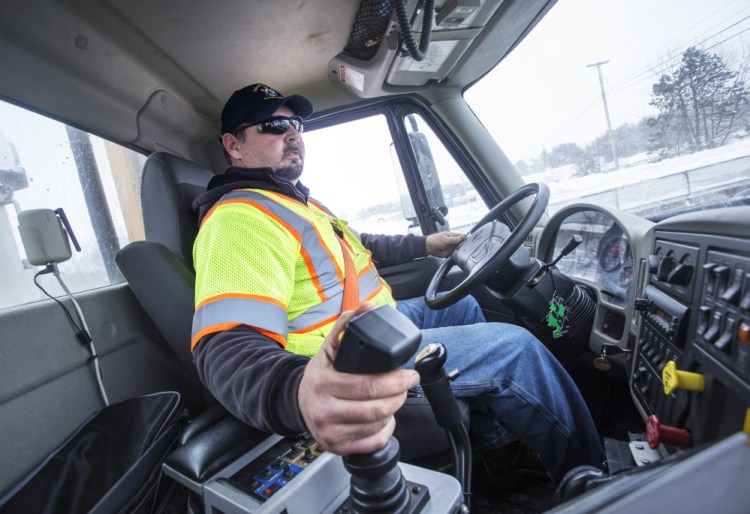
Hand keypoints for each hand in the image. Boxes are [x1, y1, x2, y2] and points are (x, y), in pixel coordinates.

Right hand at [297, 302, 419, 454]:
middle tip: (406, 385)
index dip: (396, 380)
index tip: (410, 374)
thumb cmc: (319, 374)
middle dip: (400, 395)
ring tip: (395, 398)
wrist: (297, 402)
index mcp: (325, 383)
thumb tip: (366, 308)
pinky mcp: (337, 447)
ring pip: (376, 425)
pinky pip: (371, 442)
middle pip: (376, 408)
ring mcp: (330, 432)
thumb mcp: (329, 348)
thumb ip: (347, 326)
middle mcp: (325, 410)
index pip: (369, 385)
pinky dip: (385, 430)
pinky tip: (384, 418)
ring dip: (393, 411)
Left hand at [426, 232, 464, 257]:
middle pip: (462, 243)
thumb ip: (454, 239)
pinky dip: (457, 255)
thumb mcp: (446, 239)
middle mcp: (453, 242)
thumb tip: (463, 237)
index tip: (468, 241)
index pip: (462, 236)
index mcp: (452, 236)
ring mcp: (452, 247)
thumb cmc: (435, 240)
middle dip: (463, 245)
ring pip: (459, 249)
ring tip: (459, 251)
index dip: (465, 238)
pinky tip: (457, 255)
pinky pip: (455, 254)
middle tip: (463, 247)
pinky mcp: (450, 253)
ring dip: (460, 250)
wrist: (429, 247)